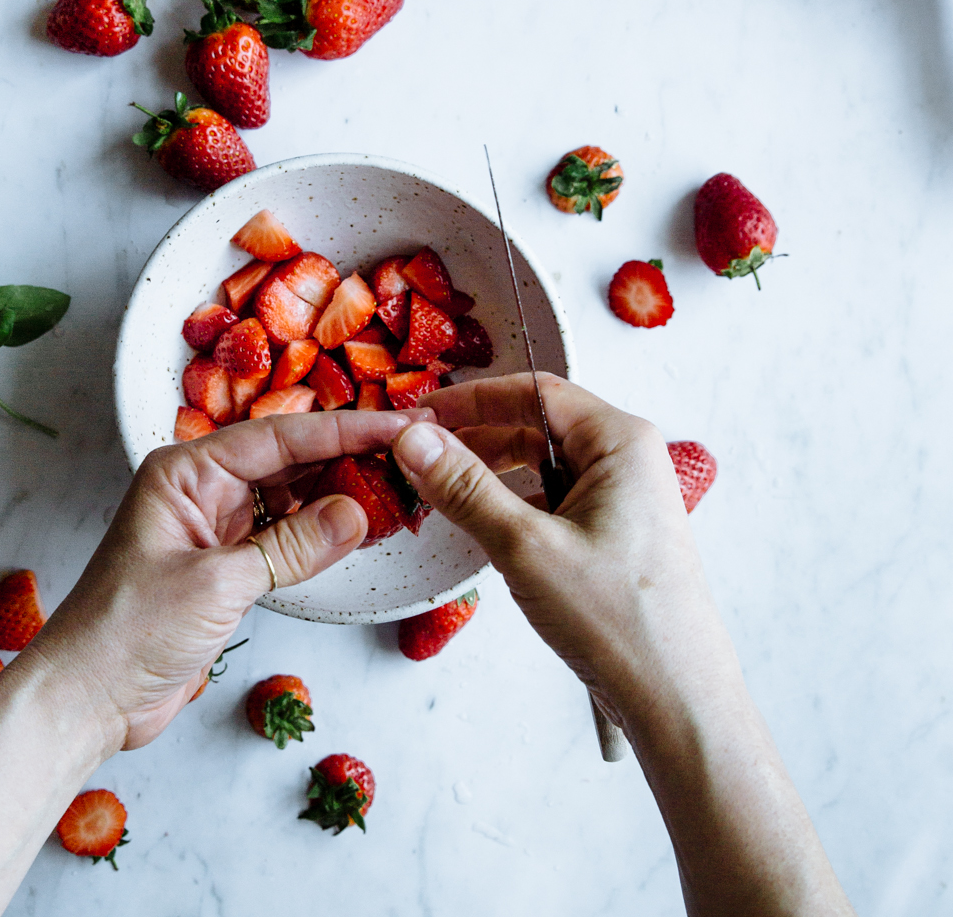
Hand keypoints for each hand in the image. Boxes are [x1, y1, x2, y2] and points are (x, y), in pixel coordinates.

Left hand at [26, 407, 433, 754]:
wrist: (85, 699)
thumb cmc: (127, 632)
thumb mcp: (217, 585)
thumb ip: (290, 547)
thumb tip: (357, 512)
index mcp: (186, 471)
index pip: (279, 436)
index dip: (344, 431)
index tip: (399, 426)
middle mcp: (200, 489)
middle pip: (287, 459)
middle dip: (346, 457)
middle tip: (410, 456)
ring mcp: (213, 528)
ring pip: (289, 496)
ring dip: (337, 495)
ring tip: (396, 489)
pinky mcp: (224, 567)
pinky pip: (282, 536)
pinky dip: (319, 534)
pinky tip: (357, 531)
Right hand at [389, 373, 725, 730]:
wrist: (677, 701)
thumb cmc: (620, 621)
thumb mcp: (526, 547)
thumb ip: (465, 488)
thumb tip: (415, 439)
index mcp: (620, 441)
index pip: (535, 392)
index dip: (473, 399)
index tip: (422, 415)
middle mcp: (627, 461)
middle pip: (537, 425)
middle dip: (476, 439)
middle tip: (420, 456)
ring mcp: (623, 500)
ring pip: (543, 466)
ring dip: (491, 475)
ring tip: (441, 494)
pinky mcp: (615, 537)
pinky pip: (554, 502)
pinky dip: (513, 507)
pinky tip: (480, 528)